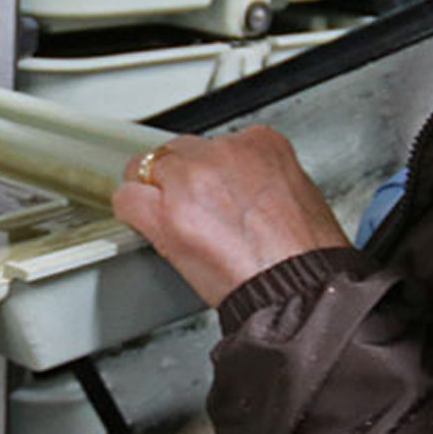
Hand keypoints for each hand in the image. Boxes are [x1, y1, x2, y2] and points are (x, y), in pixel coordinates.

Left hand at [113, 126, 350, 306]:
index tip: (214, 193)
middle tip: (191, 209)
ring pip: (148, 168)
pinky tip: (144, 224)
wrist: (299, 289)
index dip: (210, 173)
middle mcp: (224, 153)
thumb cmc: (304, 255)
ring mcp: (193, 179)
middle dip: (181, 178)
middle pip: (179, 152)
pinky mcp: (168, 212)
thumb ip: (260, 178)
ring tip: (167, 218)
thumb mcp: (296, 194)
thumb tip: (238, 187)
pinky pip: (127, 198)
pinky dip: (132, 210)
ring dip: (154, 192)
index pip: (216, 144)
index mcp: (261, 144)